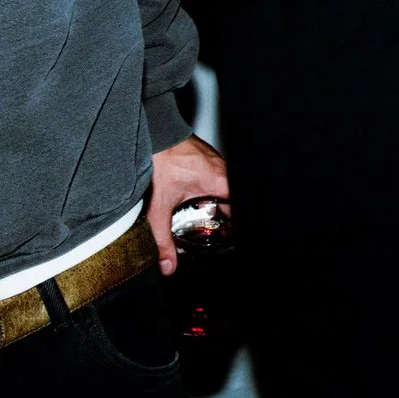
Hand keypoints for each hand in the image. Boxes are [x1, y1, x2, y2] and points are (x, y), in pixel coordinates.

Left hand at [146, 135, 228, 273]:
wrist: (156, 132)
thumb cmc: (162, 160)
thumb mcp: (160, 207)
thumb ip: (162, 238)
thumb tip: (167, 265)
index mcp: (221, 182)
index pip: (243, 209)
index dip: (238, 226)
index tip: (230, 238)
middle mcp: (225, 171)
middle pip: (236, 200)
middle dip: (227, 218)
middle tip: (216, 232)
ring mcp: (219, 162)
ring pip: (228, 189)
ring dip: (220, 203)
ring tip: (209, 218)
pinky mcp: (210, 158)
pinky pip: (220, 179)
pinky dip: (214, 191)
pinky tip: (199, 199)